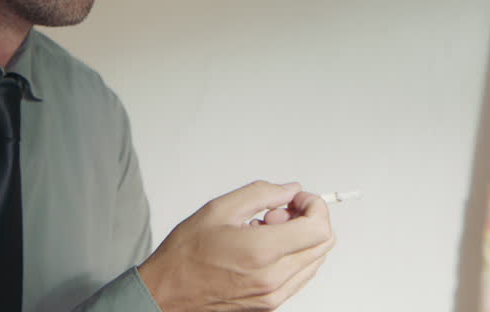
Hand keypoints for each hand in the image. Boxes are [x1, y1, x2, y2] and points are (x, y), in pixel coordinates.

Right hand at [138, 180, 335, 311]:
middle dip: (308, 219)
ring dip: (300, 238)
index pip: (319, 228)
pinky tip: (264, 247)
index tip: (297, 198)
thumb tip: (289, 189)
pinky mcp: (270, 303)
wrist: (166, 292)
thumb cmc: (185, 255)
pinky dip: (292, 255)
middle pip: (322, 244)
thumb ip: (262, 193)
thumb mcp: (220, 209)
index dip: (314, 205)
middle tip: (279, 212)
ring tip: (266, 230)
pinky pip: (300, 275)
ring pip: (314, 260)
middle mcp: (273, 278)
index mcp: (262, 253)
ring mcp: (273, 295)